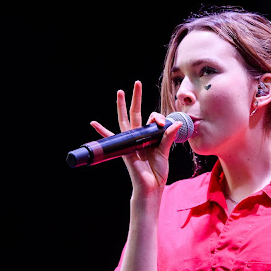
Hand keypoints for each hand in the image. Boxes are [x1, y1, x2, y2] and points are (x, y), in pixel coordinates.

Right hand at [89, 81, 181, 196]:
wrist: (151, 187)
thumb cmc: (157, 172)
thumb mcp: (164, 152)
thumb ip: (168, 137)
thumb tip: (176, 122)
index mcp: (148, 137)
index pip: (152, 120)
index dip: (158, 118)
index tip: (164, 124)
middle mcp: (138, 137)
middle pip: (136, 113)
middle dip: (136, 98)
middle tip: (136, 83)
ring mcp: (130, 141)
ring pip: (125, 120)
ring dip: (122, 105)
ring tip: (120, 91)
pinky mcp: (125, 149)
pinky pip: (113, 138)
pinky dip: (102, 132)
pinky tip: (94, 123)